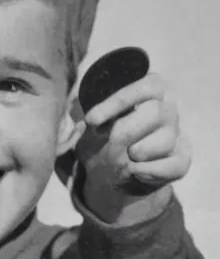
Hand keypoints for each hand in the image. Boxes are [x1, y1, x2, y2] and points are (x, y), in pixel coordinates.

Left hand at [75, 73, 189, 223]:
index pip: (147, 86)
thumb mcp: (88, 124)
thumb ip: (83, 114)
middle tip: (110, 142)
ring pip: (166, 141)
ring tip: (126, 156)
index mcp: (149, 91)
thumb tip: (76, 113)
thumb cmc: (101, 137)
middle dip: (126, 131)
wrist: (112, 172)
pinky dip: (149, 172)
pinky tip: (135, 171)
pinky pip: (174, 165)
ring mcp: (177, 135)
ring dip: (138, 152)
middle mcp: (168, 109)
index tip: (91, 120)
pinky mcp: (181, 160)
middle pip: (157, 112)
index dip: (118, 101)